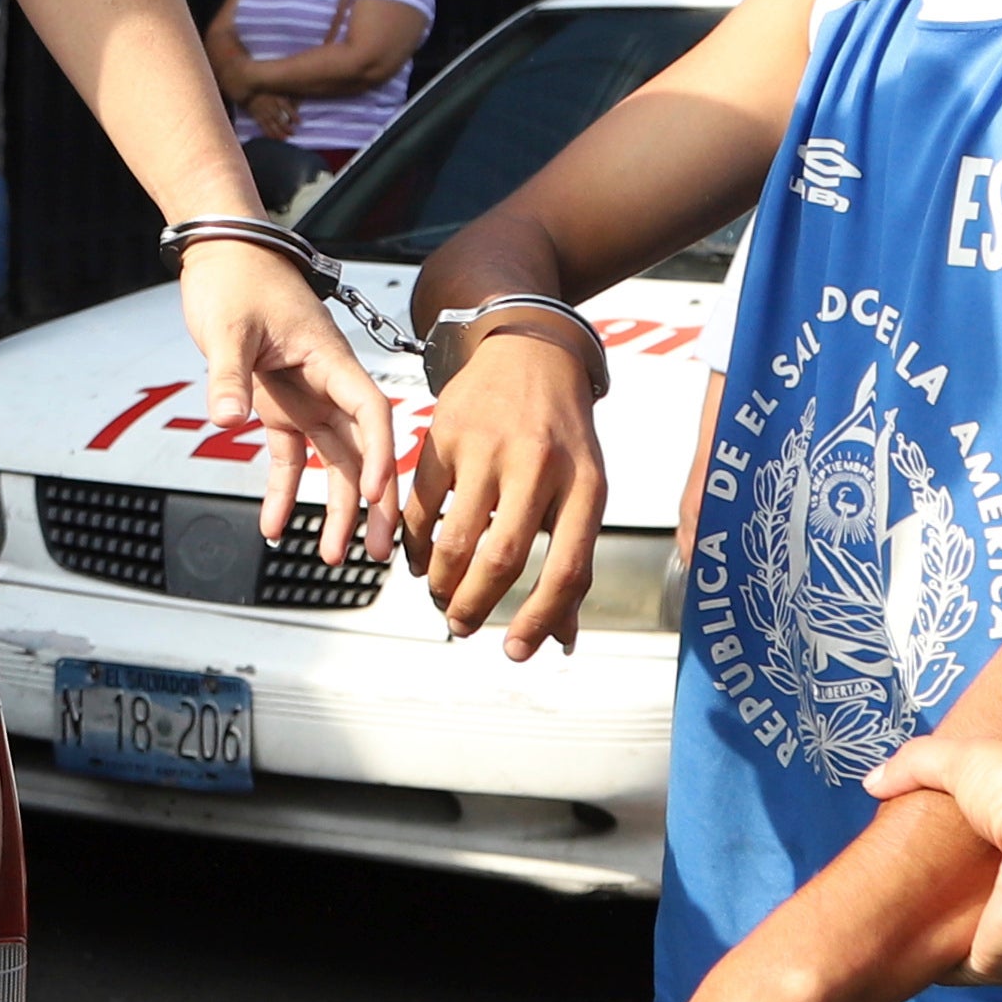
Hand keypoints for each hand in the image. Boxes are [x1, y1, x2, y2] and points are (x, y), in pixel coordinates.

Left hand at [179, 245, 394, 565]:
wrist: (221, 254)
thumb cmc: (235, 278)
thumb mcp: (228, 327)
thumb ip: (229, 374)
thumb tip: (227, 419)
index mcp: (331, 359)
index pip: (370, 412)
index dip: (378, 454)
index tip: (375, 493)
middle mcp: (328, 383)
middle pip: (362, 448)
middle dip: (374, 501)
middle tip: (379, 551)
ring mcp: (307, 395)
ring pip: (334, 459)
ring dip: (338, 507)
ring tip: (334, 556)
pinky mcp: (280, 403)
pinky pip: (291, 455)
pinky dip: (285, 491)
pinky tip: (274, 527)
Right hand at [243, 90, 299, 142]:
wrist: (249, 88)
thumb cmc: (268, 89)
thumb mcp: (279, 89)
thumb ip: (289, 95)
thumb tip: (301, 100)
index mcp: (276, 97)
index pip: (286, 107)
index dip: (293, 115)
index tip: (300, 122)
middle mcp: (269, 105)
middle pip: (278, 117)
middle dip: (286, 126)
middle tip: (293, 133)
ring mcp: (262, 111)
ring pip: (270, 123)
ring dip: (277, 132)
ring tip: (285, 138)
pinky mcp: (256, 115)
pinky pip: (262, 125)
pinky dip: (267, 132)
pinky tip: (272, 137)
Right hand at [407, 319, 607, 657]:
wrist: (530, 350)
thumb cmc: (564, 431)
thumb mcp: (586, 487)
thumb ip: (573, 558)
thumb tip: (562, 637)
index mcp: (586, 484)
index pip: (567, 569)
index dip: (541, 619)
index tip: (517, 650)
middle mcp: (539, 464)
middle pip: (502, 557)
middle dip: (477, 606)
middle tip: (463, 626)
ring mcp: (487, 446)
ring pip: (456, 536)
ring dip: (443, 581)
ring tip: (442, 597)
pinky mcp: (444, 433)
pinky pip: (421, 504)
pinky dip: (415, 543)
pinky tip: (419, 561)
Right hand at [858, 737, 1001, 983]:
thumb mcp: (965, 759)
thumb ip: (916, 765)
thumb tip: (873, 784)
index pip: (981, 850)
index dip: (946, 847)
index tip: (910, 840)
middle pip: (966, 896)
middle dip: (933, 892)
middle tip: (886, 879)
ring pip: (956, 935)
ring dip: (925, 930)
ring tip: (877, 915)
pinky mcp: (991, 962)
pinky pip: (947, 967)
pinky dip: (922, 961)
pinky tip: (889, 945)